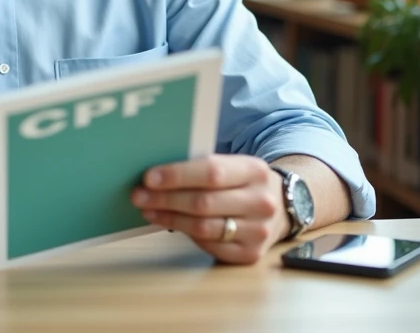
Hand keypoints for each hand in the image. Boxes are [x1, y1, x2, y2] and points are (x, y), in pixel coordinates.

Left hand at [131, 155, 289, 264]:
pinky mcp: (251, 254)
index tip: (148, 177)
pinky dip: (186, 233)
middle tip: (138, 195)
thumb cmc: (242, 183)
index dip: (177, 175)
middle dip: (166, 199)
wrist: (281, 207)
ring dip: (170, 218)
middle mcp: (261, 202)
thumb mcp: (233, 166)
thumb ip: (202, 168)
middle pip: (204, 202)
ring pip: (203, 227)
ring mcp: (258, 231)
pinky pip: (210, 245)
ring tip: (148, 210)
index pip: (211, 172)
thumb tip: (156, 174)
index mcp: (255, 171)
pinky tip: (169, 223)